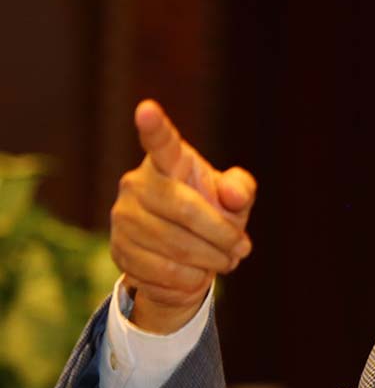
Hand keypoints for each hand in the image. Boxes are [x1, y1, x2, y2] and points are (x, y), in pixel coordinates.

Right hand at [109, 100, 256, 333]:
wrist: (186, 262)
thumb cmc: (213, 217)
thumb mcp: (234, 202)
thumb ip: (240, 190)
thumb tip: (234, 194)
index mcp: (168, 163)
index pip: (161, 143)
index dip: (154, 127)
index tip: (147, 108)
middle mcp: (137, 184)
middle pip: (185, 210)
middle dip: (222, 235)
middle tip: (242, 248)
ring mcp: (122, 217)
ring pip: (176, 246)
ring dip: (211, 260)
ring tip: (225, 261)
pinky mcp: (119, 250)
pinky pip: (163, 271)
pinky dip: (192, 279)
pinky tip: (198, 274)